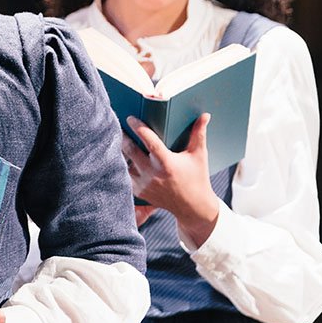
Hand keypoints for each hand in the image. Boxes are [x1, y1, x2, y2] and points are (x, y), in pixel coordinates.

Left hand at [123, 114, 218, 245]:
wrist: (193, 207)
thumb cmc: (197, 178)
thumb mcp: (199, 155)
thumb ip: (199, 134)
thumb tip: (204, 115)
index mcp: (167, 163)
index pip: (150, 141)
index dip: (139, 128)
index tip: (130, 118)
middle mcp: (153, 174)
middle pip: (131, 150)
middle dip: (123, 136)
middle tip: (118, 125)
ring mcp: (144, 184)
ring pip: (124, 163)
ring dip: (121, 151)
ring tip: (117, 139)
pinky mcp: (139, 192)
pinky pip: (125, 175)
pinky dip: (123, 165)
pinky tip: (121, 155)